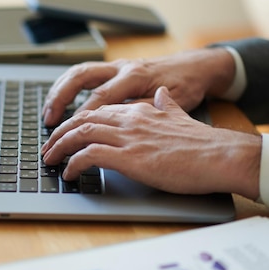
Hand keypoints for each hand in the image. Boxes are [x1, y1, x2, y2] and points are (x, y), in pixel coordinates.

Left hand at [41, 86, 261, 199]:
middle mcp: (130, 119)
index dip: (76, 121)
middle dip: (60, 134)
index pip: (97, 109)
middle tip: (48, 148)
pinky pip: (89, 156)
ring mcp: (128, 137)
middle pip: (82, 119)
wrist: (219, 155)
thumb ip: (167, 105)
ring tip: (50, 161)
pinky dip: (74, 164)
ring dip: (60, 148)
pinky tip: (69, 174)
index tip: (65, 133)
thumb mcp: (181, 115)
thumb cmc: (203, 143)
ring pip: (80, 134)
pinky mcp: (129, 158)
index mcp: (140, 109)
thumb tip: (162, 95)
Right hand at [42, 48, 235, 126]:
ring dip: (59, 91)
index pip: (101, 96)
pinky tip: (59, 102)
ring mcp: (116, 66)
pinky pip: (84, 74)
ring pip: (78, 72)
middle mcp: (122, 68)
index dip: (84, 115)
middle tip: (49, 120)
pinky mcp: (114, 69)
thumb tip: (123, 122)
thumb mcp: (174, 102)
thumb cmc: (187, 86)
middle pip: (81, 76)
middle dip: (60, 98)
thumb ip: (147, 110)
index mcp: (136, 76)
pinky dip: (68, 86)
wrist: (195, 67)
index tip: (71, 134)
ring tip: (48, 113)